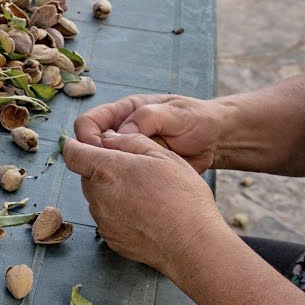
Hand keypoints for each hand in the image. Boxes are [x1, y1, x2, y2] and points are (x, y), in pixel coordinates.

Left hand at [62, 132, 225, 273]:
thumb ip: (130, 141)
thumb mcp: (163, 156)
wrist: (192, 243)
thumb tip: (108, 138)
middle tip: (132, 171)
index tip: (81, 144)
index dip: (75, 146)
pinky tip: (144, 214)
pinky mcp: (110, 238)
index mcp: (107, 170)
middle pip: (87, 176)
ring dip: (111, 192)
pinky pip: (107, 219)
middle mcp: (98, 196)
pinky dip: (119, 213)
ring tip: (144, 195)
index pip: (73, 154)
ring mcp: (102, 220)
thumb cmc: (182, 197)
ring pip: (97, 198)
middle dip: (101, 170)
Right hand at [73, 94, 224, 173]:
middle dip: (98, 161)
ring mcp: (129, 154)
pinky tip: (141, 190)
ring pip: (104, 168)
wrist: (217, 140)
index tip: (100, 153)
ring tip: (134, 181)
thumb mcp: (175, 113)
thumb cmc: (198, 119)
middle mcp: (120, 134)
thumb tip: (120, 134)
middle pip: (91, 149)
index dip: (87, 138)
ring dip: (114, 176)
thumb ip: (148, 118)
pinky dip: (126, 187)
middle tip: (118, 172)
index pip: (88, 123)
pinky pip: (122, 182)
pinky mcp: (138, 172)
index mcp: (124, 113)